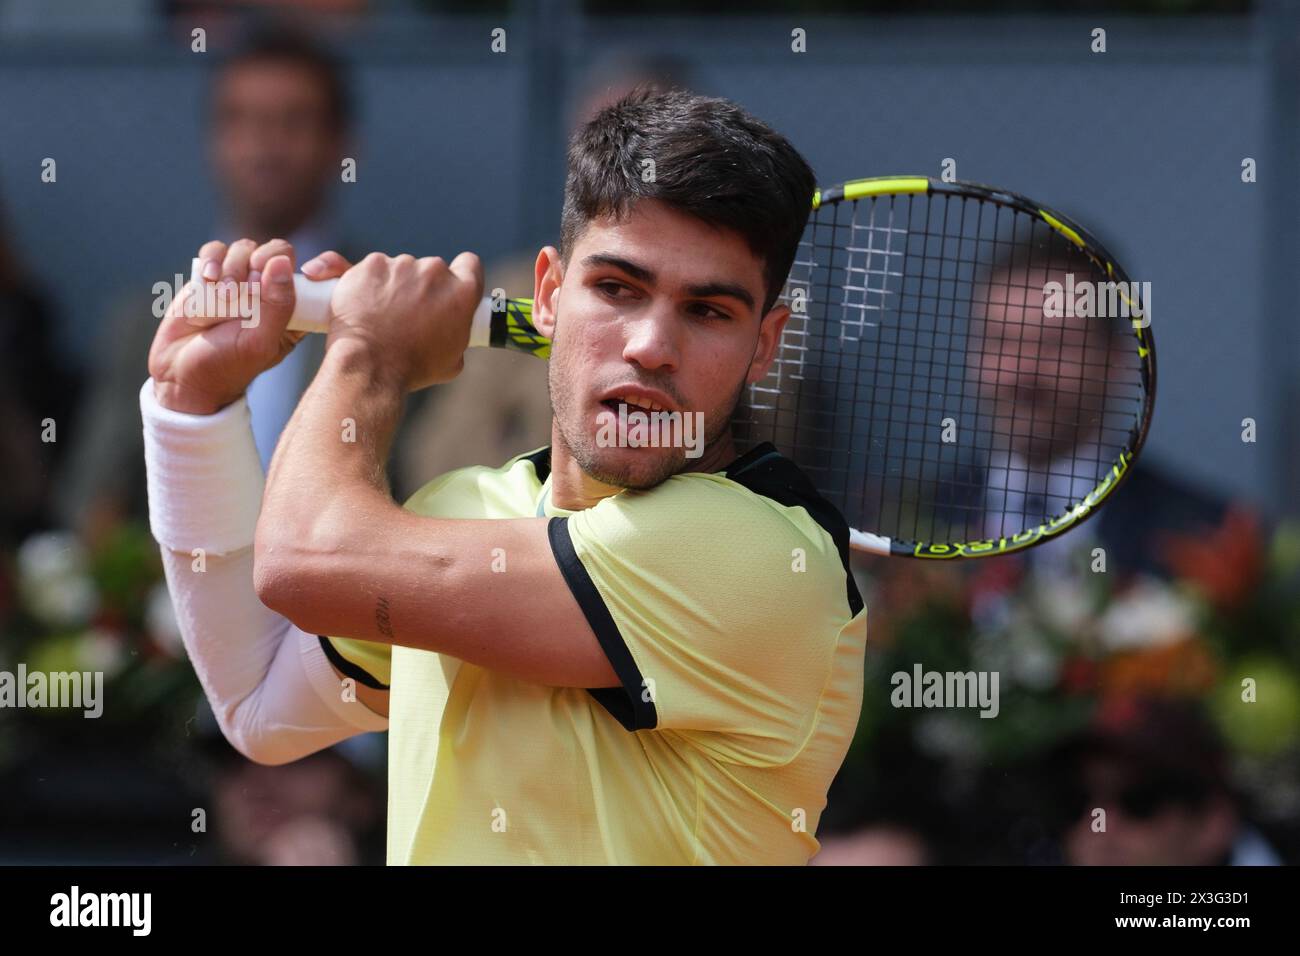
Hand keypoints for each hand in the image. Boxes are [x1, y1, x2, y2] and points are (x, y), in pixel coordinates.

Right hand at [148, 238, 305, 414]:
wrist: (183, 372)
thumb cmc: (227, 364)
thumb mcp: (258, 341)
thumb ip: (276, 305)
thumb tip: (281, 262)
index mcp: (292, 310)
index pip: (308, 275)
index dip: (296, 268)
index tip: (276, 280)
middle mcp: (269, 291)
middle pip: (275, 252)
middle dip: (258, 264)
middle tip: (242, 289)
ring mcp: (241, 280)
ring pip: (245, 248)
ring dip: (233, 266)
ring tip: (223, 294)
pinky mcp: (213, 275)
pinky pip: (216, 251)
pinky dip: (211, 260)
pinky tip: (207, 279)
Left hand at [301, 249, 483, 391]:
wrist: (369, 366)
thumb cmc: (411, 368)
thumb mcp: (452, 360)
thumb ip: (457, 332)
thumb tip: (447, 330)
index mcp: (462, 293)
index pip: (470, 265)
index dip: (459, 274)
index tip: (448, 286)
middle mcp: (435, 271)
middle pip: (432, 270)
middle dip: (422, 287)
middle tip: (408, 314)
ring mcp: (402, 265)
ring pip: (401, 269)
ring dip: (395, 285)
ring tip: (381, 316)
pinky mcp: (373, 265)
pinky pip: (373, 269)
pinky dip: (368, 282)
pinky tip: (362, 305)